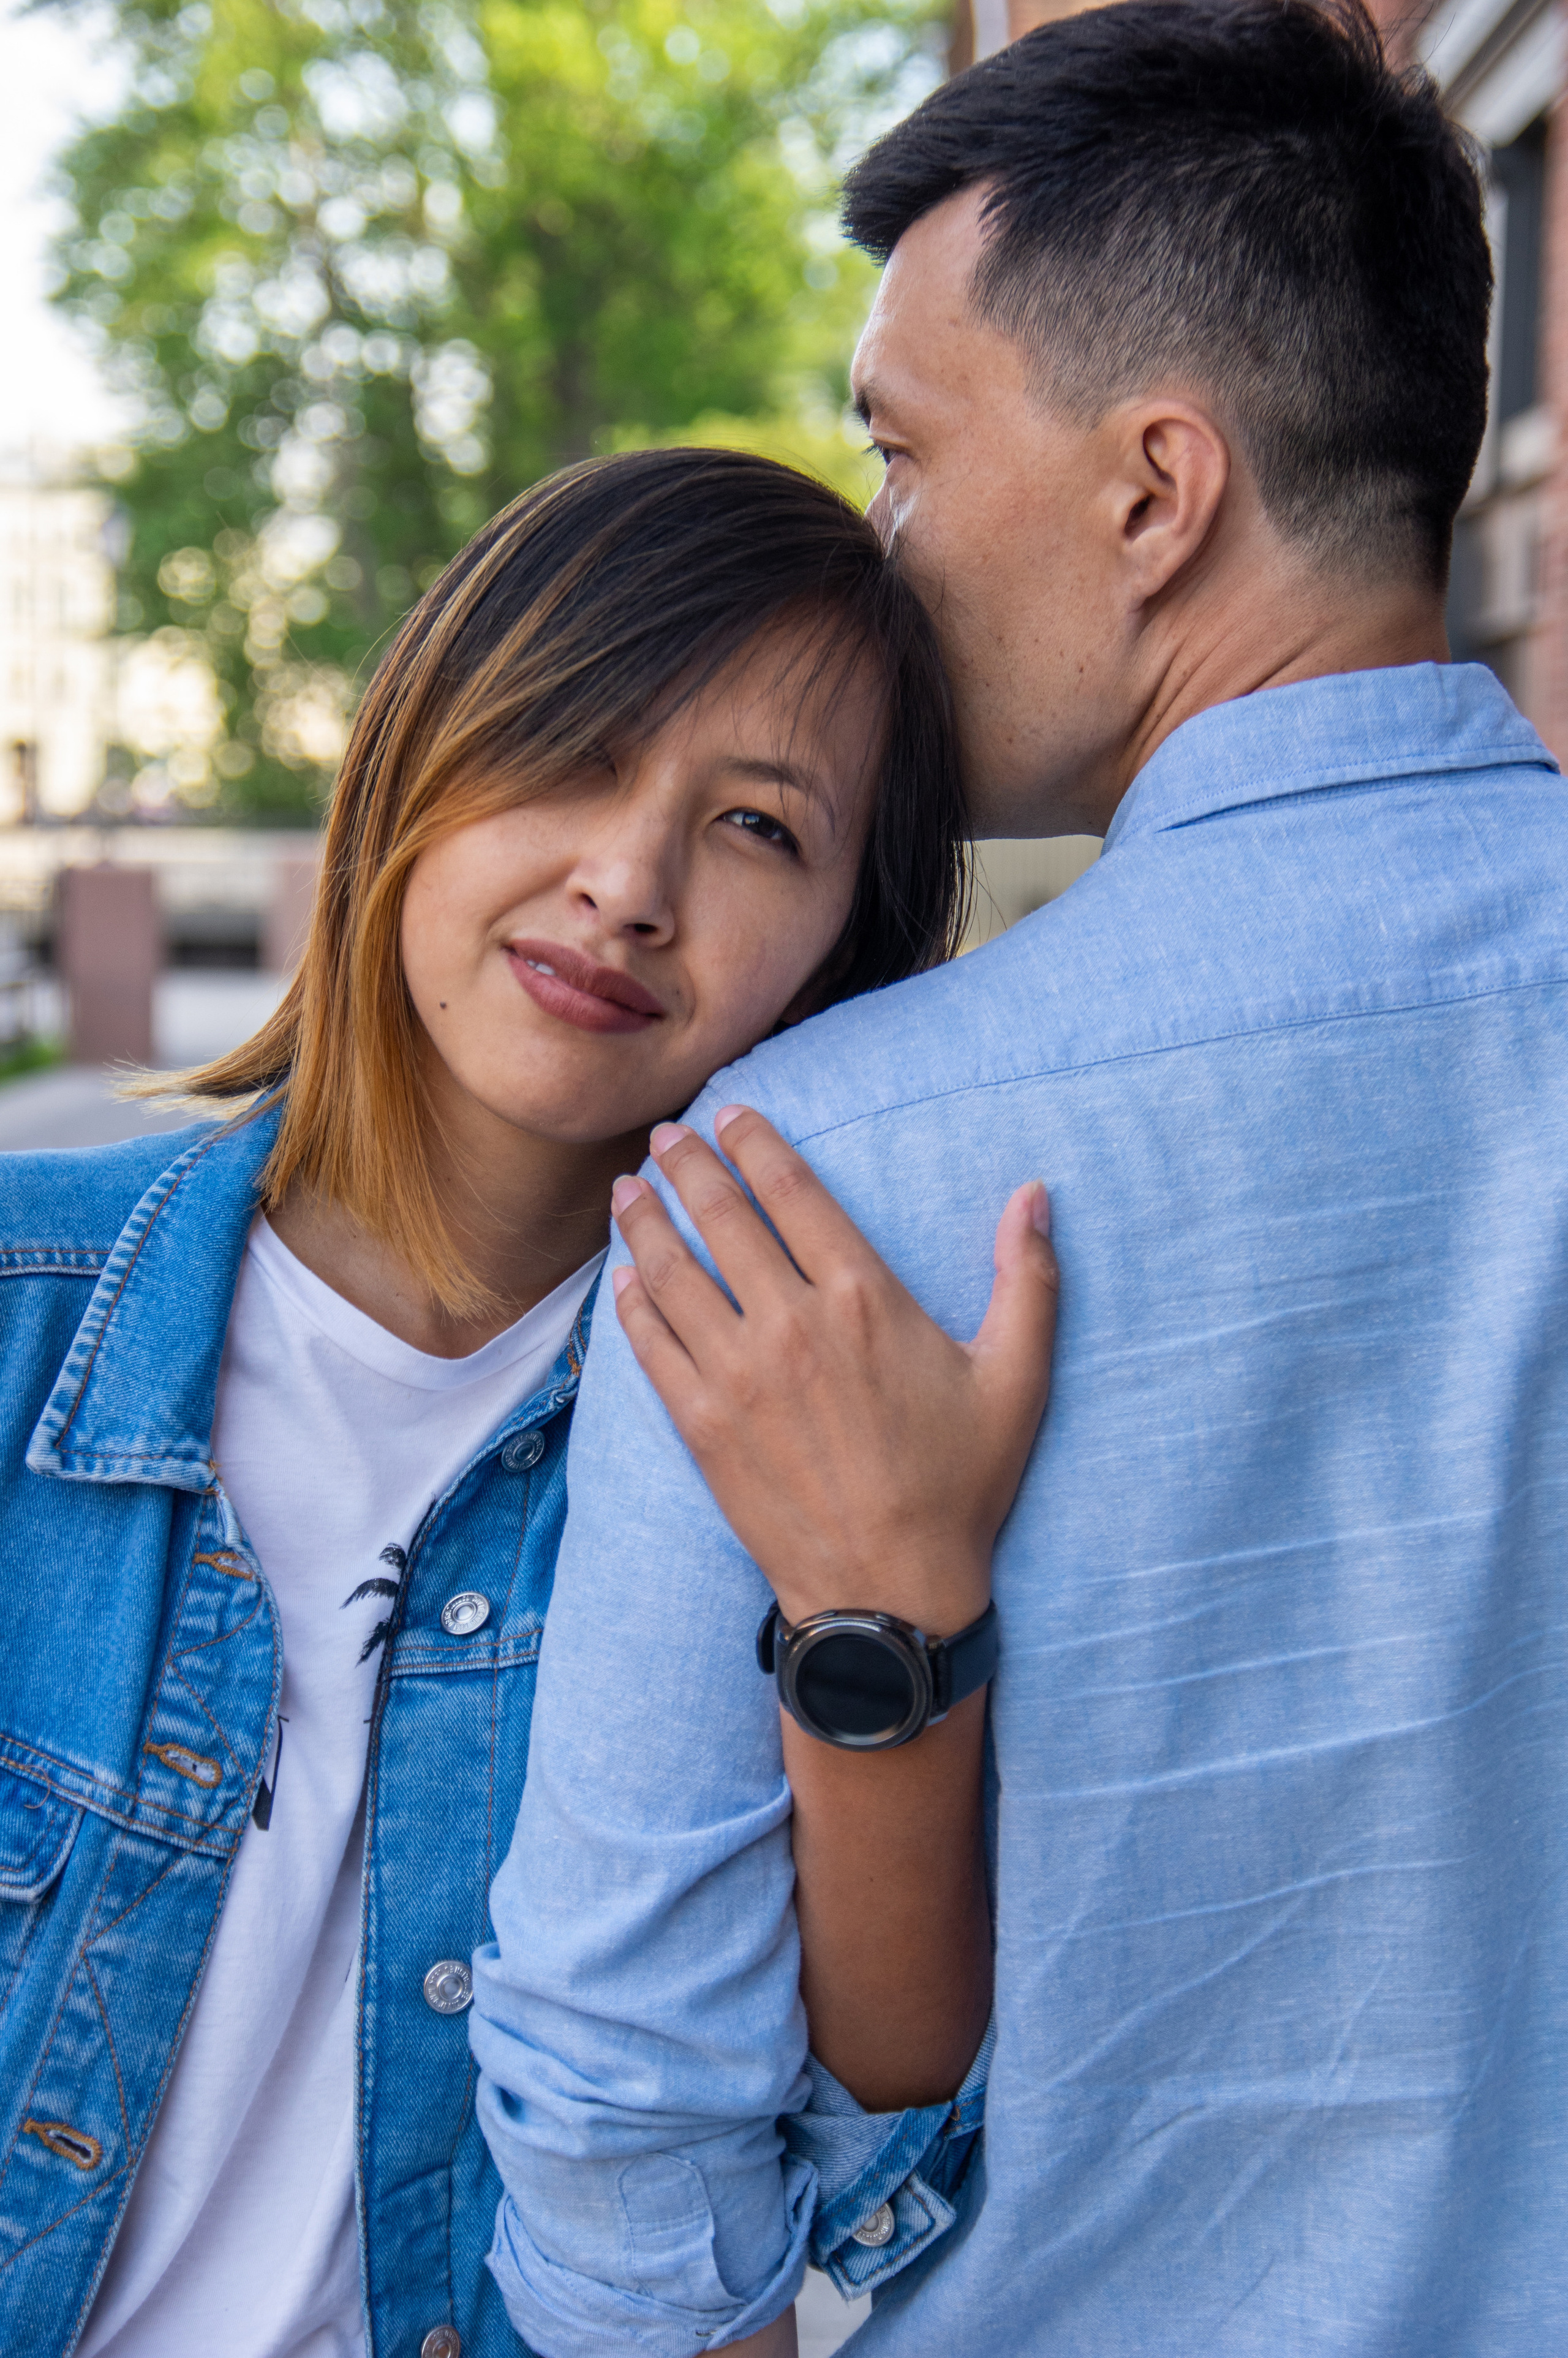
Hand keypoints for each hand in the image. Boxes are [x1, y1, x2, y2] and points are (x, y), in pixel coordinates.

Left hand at [609, 1105, 1057, 1634]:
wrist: (888, 1591)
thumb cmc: (958, 1486)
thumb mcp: (1015, 1379)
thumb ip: (1028, 1280)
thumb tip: (1035, 1194)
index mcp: (864, 1299)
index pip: (794, 1193)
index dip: (756, 1144)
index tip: (729, 1114)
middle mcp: (791, 1324)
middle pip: (724, 1219)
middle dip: (688, 1167)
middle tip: (665, 1137)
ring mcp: (738, 1375)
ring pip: (673, 1273)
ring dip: (645, 1223)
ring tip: (629, 1190)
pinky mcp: (702, 1423)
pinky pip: (651, 1346)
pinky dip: (631, 1304)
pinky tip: (622, 1279)